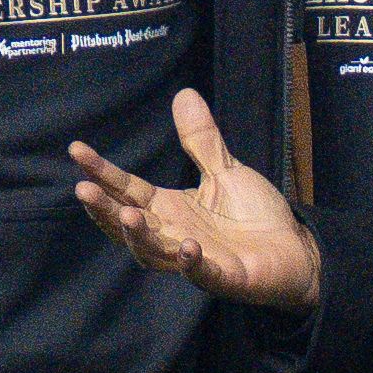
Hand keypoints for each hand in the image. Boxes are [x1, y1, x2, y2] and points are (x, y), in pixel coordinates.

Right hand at [67, 88, 323, 310]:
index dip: (102, 172)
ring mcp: (196, 260)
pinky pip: (203, 274)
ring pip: (155, 253)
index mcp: (170, 210)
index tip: (76, 150)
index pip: (127, 190)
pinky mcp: (224, 278)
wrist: (296, 251)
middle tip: (82, 190)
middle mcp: (174, 236)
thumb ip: (202, 141)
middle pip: (129, 225)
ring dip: (139, 237)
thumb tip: (184, 94)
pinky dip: (193, 264)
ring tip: (128, 215)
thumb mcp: (226, 172)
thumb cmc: (256, 216)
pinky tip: (188, 247)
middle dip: (105, 210)